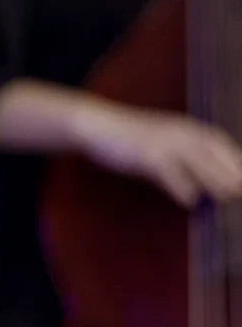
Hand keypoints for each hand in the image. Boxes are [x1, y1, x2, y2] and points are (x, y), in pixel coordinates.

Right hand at [76, 100, 241, 206]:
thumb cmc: (130, 136)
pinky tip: (190, 201)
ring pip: (198, 162)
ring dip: (215, 180)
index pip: (220, 143)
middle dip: (230, 173)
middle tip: (238, 192)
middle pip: (214, 153)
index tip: (240, 178)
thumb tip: (204, 179)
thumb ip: (184, 154)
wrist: (98, 125)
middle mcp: (180, 132)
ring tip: (225, 197)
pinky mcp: (148, 155)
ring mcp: (164, 143)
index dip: (235, 161)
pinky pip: (172, 174)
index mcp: (186, 127)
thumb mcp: (163, 139)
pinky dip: (183, 188)